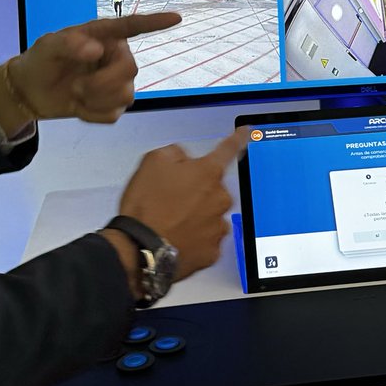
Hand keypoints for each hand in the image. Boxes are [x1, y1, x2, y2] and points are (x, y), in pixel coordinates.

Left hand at [0, 11, 180, 132]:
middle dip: (102, 84)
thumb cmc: (42, 60)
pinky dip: (92, 115)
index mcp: (105, 35)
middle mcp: (117, 56)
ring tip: (76, 93)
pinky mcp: (113, 104)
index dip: (155, 23)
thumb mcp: (48, 46)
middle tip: (77, 87)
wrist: (32, 90)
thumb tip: (96, 50)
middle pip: (130, 71)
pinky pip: (114, 115)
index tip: (175, 18)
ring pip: (125, 96)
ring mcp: (118, 81)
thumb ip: (69, 43)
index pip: (133, 27)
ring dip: (95, 100)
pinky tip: (79, 105)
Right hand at [110, 128, 251, 282]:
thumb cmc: (145, 206)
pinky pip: (206, 240)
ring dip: (196, 216)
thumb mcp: (152, 162)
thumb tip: (184, 159)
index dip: (238, 139)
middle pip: (214, 189)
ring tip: (169, 223)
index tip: (247, 133)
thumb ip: (175, 153)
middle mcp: (219, 199)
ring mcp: (218, 227)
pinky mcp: (212, 252)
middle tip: (171, 200)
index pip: (228, 150)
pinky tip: (175, 239)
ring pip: (211, 215)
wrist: (138, 250)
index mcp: (207, 173)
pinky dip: (194, 239)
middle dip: (197, 191)